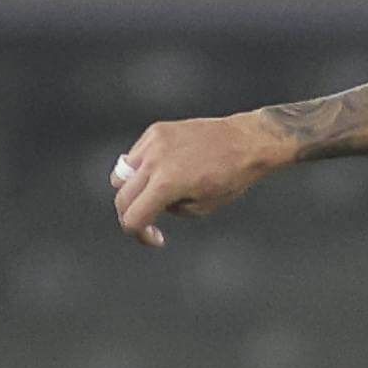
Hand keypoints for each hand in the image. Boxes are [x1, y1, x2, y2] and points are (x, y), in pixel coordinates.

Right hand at [110, 115, 289, 245]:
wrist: (245, 141)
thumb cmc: (232, 175)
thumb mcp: (201, 208)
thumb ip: (171, 210)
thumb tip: (153, 206)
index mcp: (166, 183)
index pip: (132, 218)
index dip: (140, 234)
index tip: (154, 237)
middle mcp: (155, 160)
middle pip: (122, 198)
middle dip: (132, 215)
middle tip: (148, 221)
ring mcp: (154, 142)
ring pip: (121, 175)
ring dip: (132, 190)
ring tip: (154, 193)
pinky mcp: (157, 130)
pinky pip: (134, 155)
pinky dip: (140, 168)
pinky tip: (160, 173)